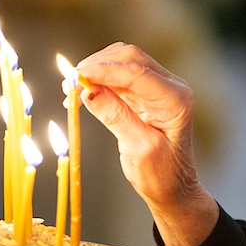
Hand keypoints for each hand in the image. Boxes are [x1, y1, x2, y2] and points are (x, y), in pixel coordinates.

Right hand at [77, 43, 217, 245]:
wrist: (173, 187)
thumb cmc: (162, 175)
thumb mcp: (139, 148)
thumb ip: (116, 116)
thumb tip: (87, 90)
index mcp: (176, 100)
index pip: (138, 72)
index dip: (104, 70)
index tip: (75, 76)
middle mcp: (171, 88)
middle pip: (130, 58)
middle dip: (98, 65)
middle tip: (69, 83)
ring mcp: (158, 89)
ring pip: (122, 63)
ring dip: (95, 70)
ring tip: (71, 90)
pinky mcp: (144, 94)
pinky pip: (118, 77)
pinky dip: (98, 80)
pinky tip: (80, 94)